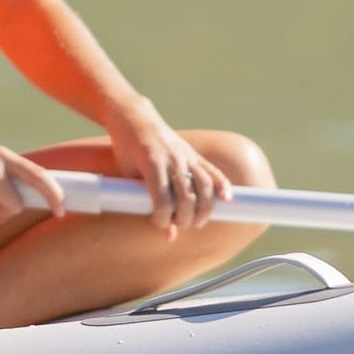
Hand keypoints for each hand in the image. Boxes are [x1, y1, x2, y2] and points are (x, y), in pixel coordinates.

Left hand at [106, 104, 227, 233]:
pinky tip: (226, 199)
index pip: (162, 200)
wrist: (134, 117)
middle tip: (180, 224)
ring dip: (205, 207)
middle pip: (186, 195)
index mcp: (152, 163)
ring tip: (199, 221)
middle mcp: (172, 159)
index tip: (158, 223)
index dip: (162, 218)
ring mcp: (185, 155)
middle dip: (185, 216)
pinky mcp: (193, 154)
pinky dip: (222, 185)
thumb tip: (168, 236)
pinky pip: (212, 170)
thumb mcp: (129, 175)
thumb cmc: (126, 149)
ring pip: (204, 184)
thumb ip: (145, 203)